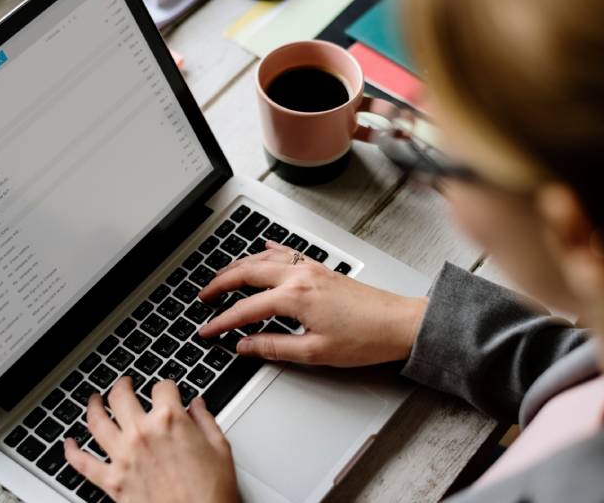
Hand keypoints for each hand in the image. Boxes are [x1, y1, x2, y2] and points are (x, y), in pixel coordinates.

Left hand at [64, 378, 237, 502]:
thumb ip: (206, 421)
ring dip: (93, 406)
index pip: (162, 387)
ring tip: (95, 399)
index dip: (166, 387)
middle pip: (121, 396)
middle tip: (124, 384)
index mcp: (170, 421)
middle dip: (123, 385)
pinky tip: (68, 443)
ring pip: (96, 421)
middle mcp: (142, 433)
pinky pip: (82, 463)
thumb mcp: (220, 449)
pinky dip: (71, 451)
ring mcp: (123, 456)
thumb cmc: (211, 494)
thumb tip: (198, 405)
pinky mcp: (112, 481)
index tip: (167, 391)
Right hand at [198, 241, 426, 367]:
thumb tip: (244, 346)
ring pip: (262, 258)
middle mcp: (299, 276)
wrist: (400, 324)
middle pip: (246, 273)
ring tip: (221, 278)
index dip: (221, 322)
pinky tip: (261, 251)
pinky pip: (285, 252)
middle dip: (220, 284)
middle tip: (203, 297)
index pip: (245, 310)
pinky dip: (266, 252)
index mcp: (294, 297)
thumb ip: (273, 347)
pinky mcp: (320, 268)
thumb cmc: (365, 339)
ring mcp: (310, 268)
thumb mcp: (314, 352)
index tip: (207, 331)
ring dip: (238, 266)